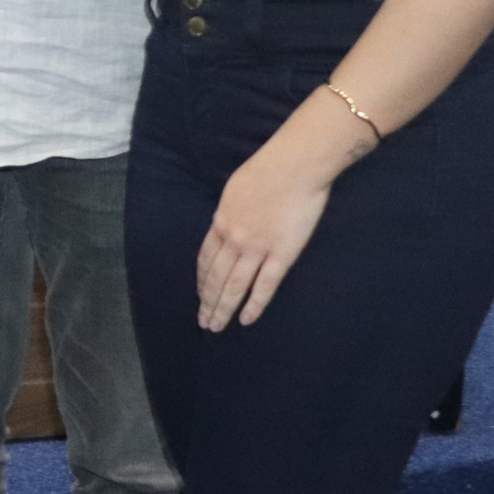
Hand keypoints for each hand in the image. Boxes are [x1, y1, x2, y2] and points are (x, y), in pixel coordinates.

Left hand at [195, 144, 334, 329]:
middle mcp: (233, 239)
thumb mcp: (235, 189)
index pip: (206, 259)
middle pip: (216, 277)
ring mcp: (256, 249)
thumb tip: (227, 222)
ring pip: (235, 286)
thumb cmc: (267, 169)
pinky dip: (254, 304)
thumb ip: (230, 211)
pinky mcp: (282, 254)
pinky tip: (246, 320)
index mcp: (221, 222)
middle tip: (203, 322)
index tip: (200, 295)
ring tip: (216, 327)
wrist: (293, 166)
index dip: (202, 280)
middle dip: (208, 302)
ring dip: (224, 308)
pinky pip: (265, 286)